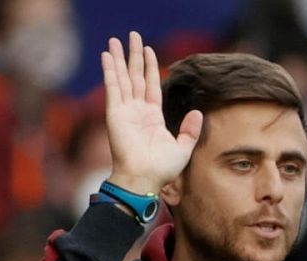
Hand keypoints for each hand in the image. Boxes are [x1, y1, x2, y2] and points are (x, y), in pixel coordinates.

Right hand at [101, 32, 201, 194]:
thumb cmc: (162, 169)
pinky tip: (107, 56)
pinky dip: (110, 71)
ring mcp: (125, 111)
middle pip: (134, 76)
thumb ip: (190, 130)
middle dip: (133, 56)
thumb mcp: (183, 148)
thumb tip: (198, 113)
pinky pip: (113, 87)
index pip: (150, 85)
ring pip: (122, 78)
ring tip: (116, 39)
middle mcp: (137, 111)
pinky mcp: (115, 113)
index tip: (149, 50)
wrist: (144, 178)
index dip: (149, 67)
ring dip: (119, 58)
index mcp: (152, 117)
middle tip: (133, 36)